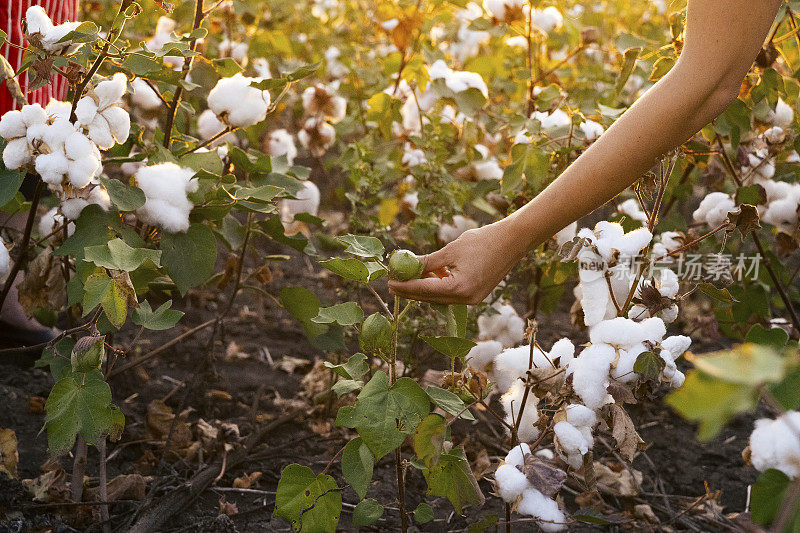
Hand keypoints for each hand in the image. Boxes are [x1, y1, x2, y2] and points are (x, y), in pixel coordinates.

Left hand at [388, 221, 524, 304]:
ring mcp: (473, 299)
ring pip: (440, 297)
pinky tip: (431, 274)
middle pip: (430, 298)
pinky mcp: (476, 295)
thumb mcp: (450, 250)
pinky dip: (439, 286)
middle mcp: (466, 299)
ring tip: (410, 275)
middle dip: (411, 290)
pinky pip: (451, 294)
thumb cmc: (483, 241)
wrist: (513, 241)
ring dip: (424, 288)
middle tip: (393, 283)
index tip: (389, 283)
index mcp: (459, 288)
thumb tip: (407, 265)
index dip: (405, 286)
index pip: (424, 290)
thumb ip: (428, 261)